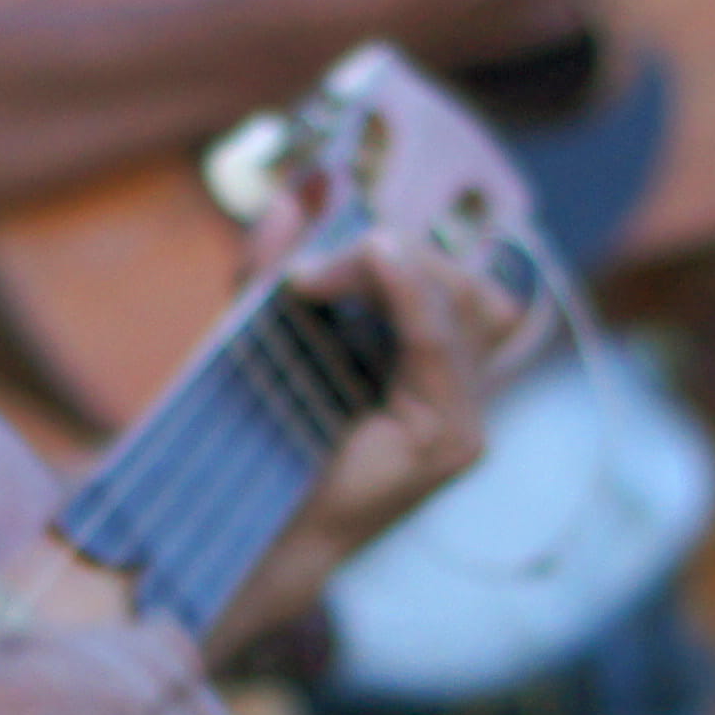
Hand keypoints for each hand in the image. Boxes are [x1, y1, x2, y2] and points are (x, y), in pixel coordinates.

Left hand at [213, 231, 514, 648]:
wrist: (244, 527)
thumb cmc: (258, 436)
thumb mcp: (263, 330)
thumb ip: (275, 261)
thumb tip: (298, 187)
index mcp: (436, 370)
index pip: (452, 282)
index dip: (393, 252)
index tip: (309, 264)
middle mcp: (466, 395)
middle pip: (470, 286)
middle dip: (393, 258)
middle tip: (310, 274)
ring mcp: (467, 421)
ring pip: (467, 304)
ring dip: (396, 273)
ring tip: (320, 281)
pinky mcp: (451, 440)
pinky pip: (443, 344)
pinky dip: (411, 294)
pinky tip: (376, 258)